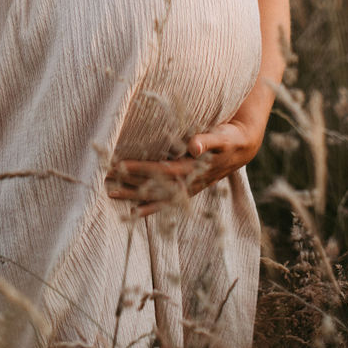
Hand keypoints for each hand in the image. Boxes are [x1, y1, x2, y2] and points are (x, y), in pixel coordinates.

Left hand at [105, 113, 266, 216]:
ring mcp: (188, 188)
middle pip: (155, 185)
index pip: (163, 171)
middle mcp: (189, 182)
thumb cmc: (230, 138)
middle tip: (105, 177)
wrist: (242, 148)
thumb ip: (209, 140)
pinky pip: (166, 201)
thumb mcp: (223, 137)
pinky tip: (135, 211)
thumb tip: (194, 146)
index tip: (120, 165)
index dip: (141, 168)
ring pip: (157, 196)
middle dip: (131, 182)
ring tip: (111, 194)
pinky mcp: (188, 189)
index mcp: (194, 169)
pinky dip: (151, 207)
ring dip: (135, 195)